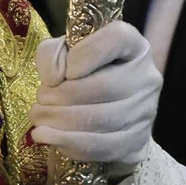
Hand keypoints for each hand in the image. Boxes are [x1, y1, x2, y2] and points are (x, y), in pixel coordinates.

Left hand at [28, 21, 161, 169]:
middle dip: (62, 96)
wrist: (108, 112)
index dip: (86, 53)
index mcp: (133, 45)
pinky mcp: (137, 141)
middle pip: (106, 87)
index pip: (118, 38)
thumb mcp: (66, 53)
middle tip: (40, 99)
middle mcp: (147, 76)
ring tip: (38, 117)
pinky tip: (46, 137)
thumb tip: (52, 78)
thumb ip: (53, 54)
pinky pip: (102, 146)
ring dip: (61, 121)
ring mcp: (146, 111)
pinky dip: (69, 143)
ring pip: (102, 120)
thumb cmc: (84, 74)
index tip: (65, 70)